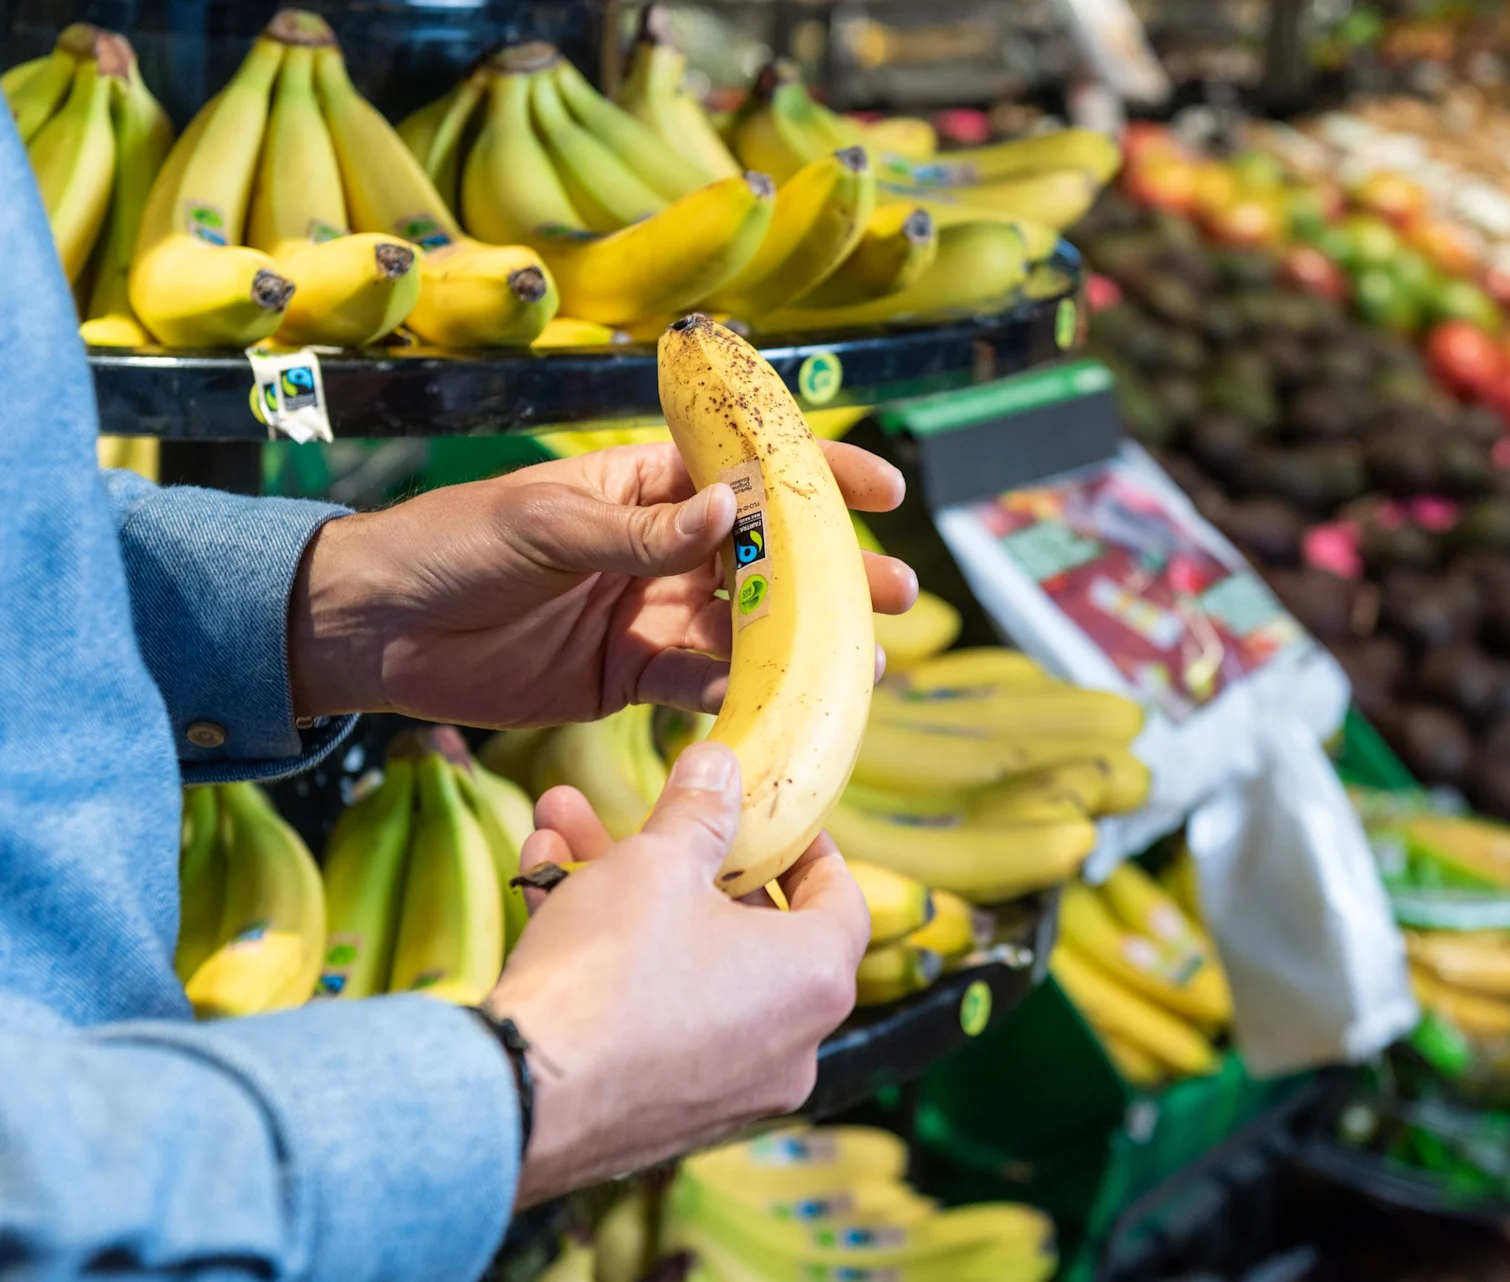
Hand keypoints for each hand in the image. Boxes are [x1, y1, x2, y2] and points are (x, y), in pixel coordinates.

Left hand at [288, 441, 914, 726]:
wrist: (372, 629)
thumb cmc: (448, 545)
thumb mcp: (544, 524)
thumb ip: (639, 529)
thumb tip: (735, 510)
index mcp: (641, 485)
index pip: (745, 472)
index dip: (816, 478)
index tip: (883, 489)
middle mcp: (658, 547)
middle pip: (764, 560)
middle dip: (832, 577)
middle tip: (893, 594)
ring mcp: (647, 613)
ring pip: (743, 628)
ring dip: (801, 645)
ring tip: (861, 666)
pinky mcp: (627, 677)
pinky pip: (697, 686)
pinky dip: (739, 697)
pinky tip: (784, 710)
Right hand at [489, 741, 868, 1206]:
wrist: (519, 1101)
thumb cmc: (610, 973)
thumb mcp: (658, 863)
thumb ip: (699, 809)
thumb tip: (720, 765)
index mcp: (814, 980)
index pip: (839, 899)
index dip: (806, 846)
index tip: (769, 817)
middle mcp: (789, 1043)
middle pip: (748, 926)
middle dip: (682, 857)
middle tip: (646, 813)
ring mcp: (728, 1087)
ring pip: (686, 964)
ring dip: (626, 893)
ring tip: (560, 831)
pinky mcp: (665, 1114)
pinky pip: (653, 1016)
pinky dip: (612, 960)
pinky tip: (542, 888)